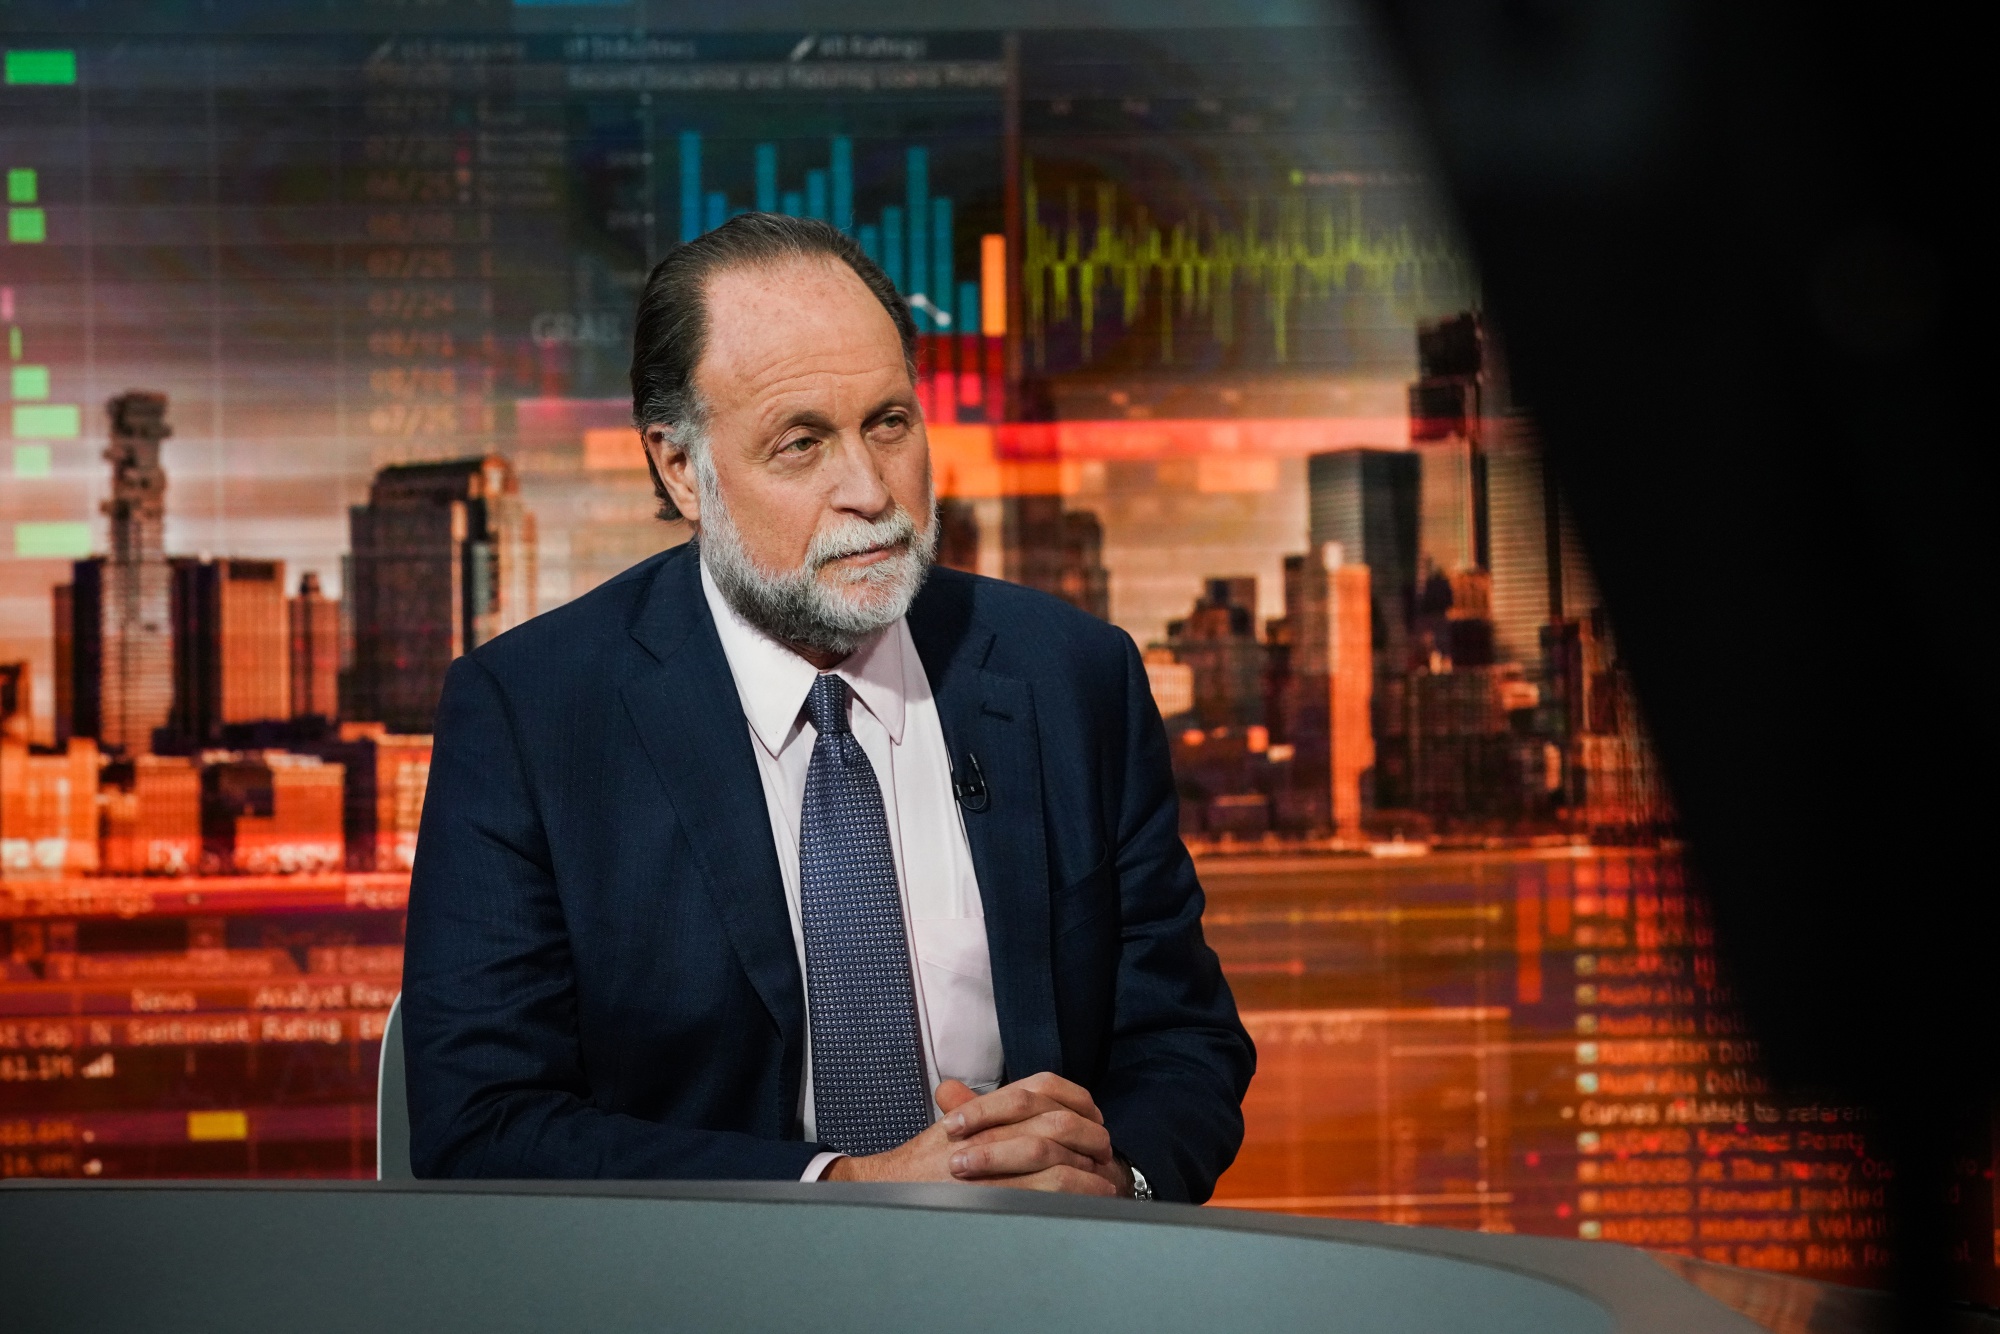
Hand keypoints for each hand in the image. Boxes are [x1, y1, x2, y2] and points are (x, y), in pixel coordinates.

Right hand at [824, 1073, 1125, 1195]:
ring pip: (1057, 1158)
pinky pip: (1048, 1192)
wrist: (887, 1192)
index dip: (1075, 1099)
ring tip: (1105, 1179)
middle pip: (1056, 1121)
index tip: (1092, 1114)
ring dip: (1089, 1168)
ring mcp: (991, 1164)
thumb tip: (1028, 1104)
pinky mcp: (996, 1196)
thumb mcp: (953, 1124)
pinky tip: (1089, 1198)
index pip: (1040, 1086)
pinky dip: (1077, 1193)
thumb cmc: (921, 1164)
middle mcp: (988, 1130)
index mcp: (983, 1107)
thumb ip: (984, 1108)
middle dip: (1090, 1134)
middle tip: (1105, 1147)